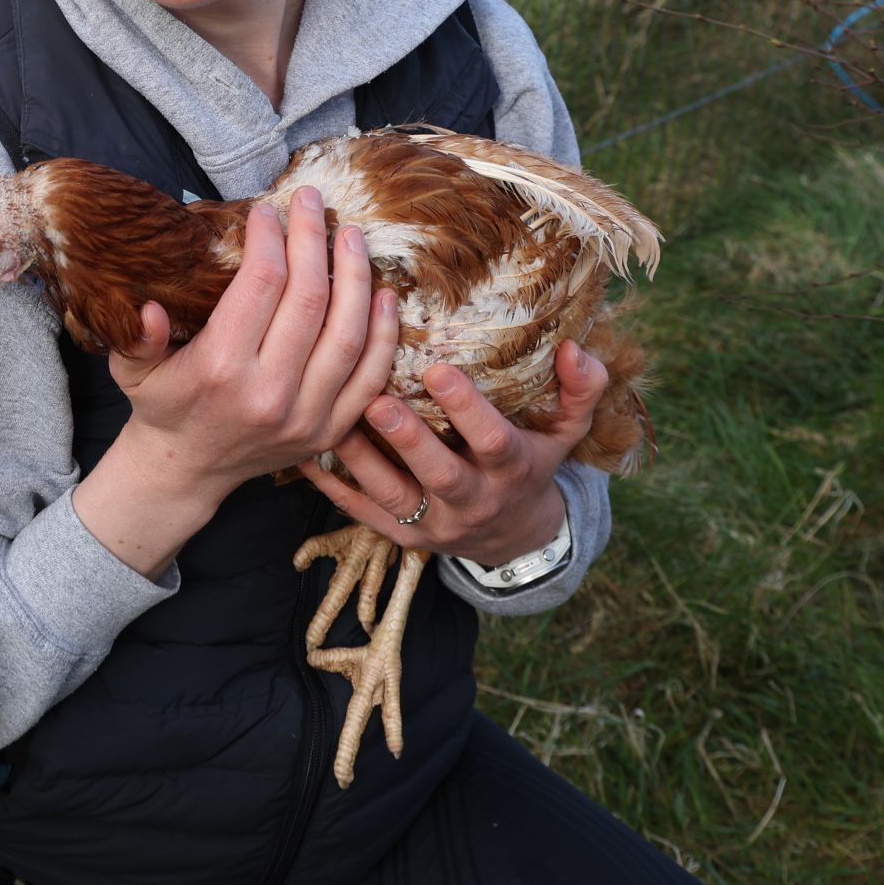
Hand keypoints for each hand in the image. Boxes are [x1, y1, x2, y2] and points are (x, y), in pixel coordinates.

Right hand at [108, 186, 400, 499]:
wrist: (188, 470)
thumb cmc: (161, 405)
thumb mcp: (132, 371)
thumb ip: (136, 337)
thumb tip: (148, 306)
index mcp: (221, 370)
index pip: (261, 284)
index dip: (270, 238)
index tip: (266, 210)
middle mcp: (270, 394)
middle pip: (309, 300)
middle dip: (313, 239)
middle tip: (312, 201)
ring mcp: (307, 417)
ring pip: (348, 334)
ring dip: (356, 277)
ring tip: (351, 235)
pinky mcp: (331, 431)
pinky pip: (370, 376)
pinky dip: (383, 333)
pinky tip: (383, 293)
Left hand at [300, 339, 610, 567]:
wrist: (514, 538)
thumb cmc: (532, 465)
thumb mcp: (565, 432)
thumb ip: (580, 390)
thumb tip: (575, 347)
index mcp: (511, 470)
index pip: (494, 441)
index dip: (468, 410)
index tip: (438, 369)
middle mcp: (473, 500)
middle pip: (440, 475)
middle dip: (408, 441)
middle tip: (377, 401)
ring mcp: (434, 523)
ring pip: (393, 498)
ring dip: (361, 461)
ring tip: (332, 420)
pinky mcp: (402, 536)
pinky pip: (362, 515)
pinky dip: (332, 489)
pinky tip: (303, 456)